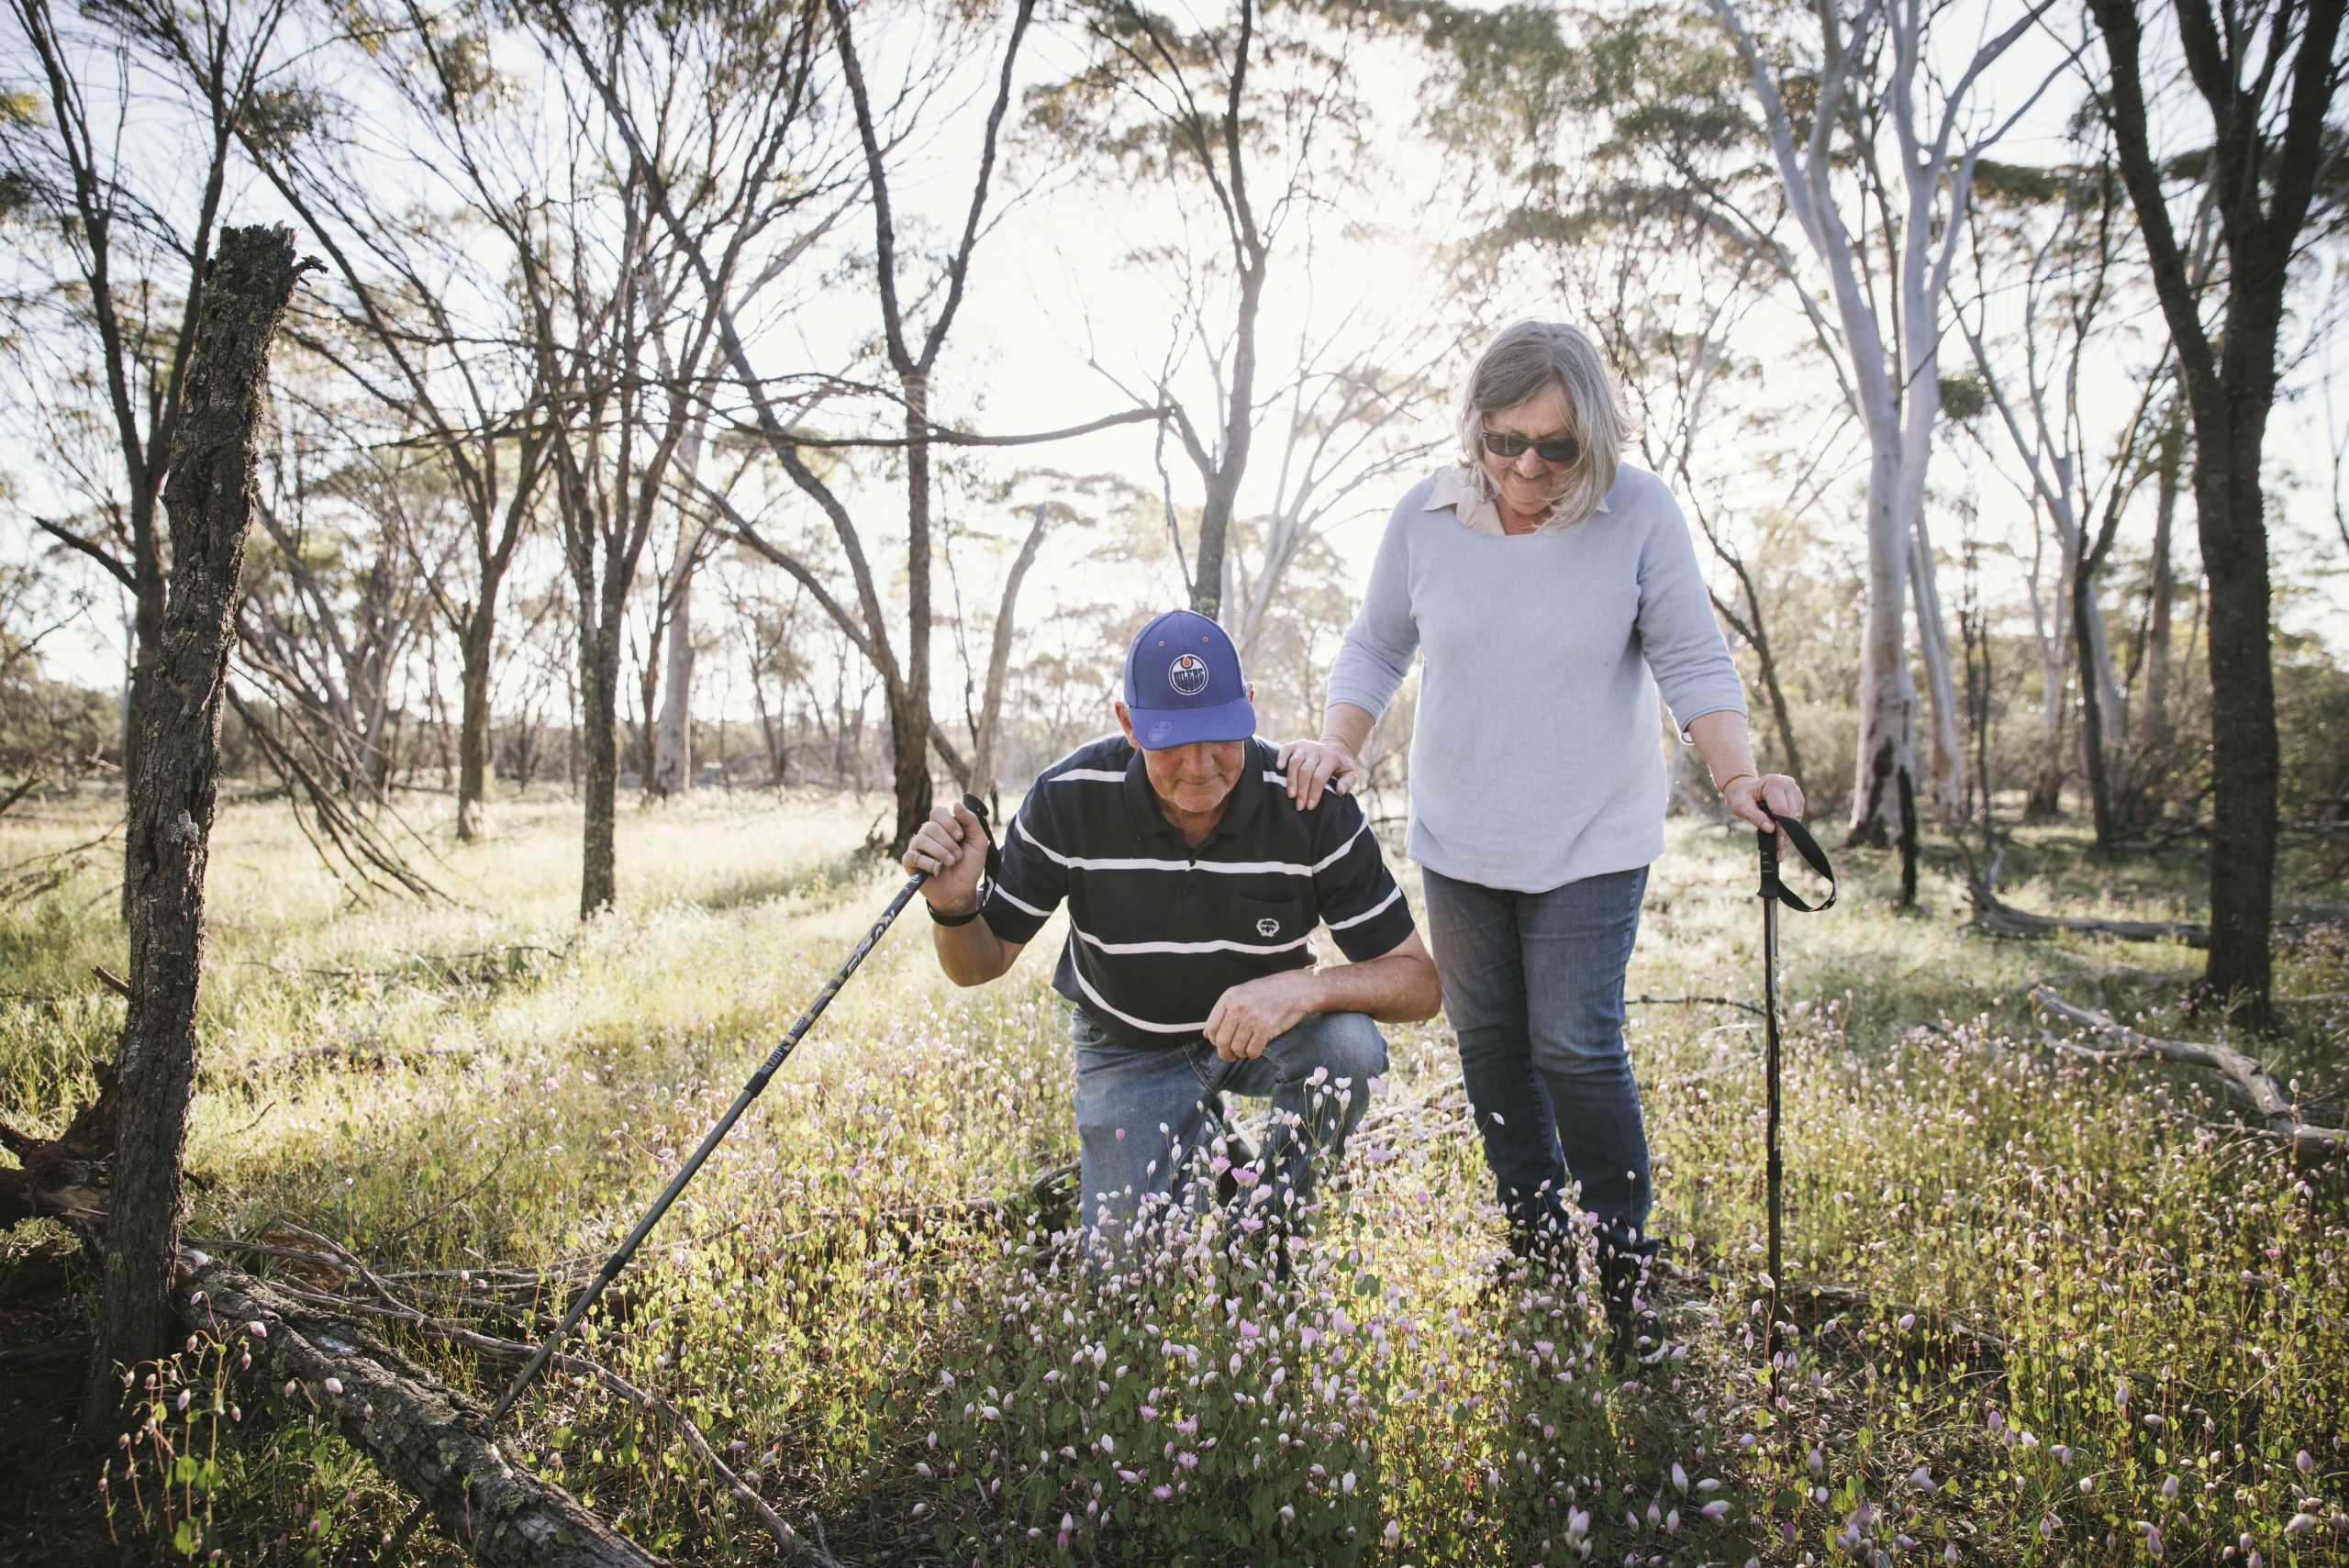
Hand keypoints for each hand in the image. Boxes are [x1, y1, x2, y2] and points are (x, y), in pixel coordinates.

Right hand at [902, 800, 987, 913]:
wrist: (961, 892)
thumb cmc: (969, 866)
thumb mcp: (978, 843)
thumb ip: (971, 822)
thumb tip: (956, 803)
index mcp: (943, 827)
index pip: (938, 811)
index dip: (949, 822)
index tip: (960, 836)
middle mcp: (927, 835)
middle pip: (930, 826)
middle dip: (948, 842)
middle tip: (958, 856)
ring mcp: (917, 848)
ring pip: (921, 839)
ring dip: (940, 852)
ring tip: (950, 863)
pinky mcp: (910, 863)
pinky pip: (913, 856)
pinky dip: (928, 863)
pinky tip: (937, 870)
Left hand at [1204, 970, 1321, 1061]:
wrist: (1293, 989)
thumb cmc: (1266, 993)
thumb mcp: (1241, 995)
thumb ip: (1223, 1013)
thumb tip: (1205, 1034)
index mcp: (1229, 997)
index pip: (1211, 1027)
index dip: (1214, 1040)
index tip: (1220, 1044)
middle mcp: (1238, 1007)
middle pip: (1222, 1041)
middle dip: (1225, 1053)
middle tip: (1230, 1056)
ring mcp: (1252, 1018)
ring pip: (1237, 1048)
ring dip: (1240, 1054)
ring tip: (1245, 1050)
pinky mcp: (1266, 1028)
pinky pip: (1252, 1051)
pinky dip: (1252, 1054)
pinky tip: (1256, 1048)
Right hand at [1275, 737, 1359, 809]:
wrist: (1335, 747)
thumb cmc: (1341, 766)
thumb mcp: (1350, 773)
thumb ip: (1348, 782)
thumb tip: (1340, 791)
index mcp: (1331, 757)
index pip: (1320, 776)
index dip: (1314, 792)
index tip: (1310, 806)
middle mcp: (1317, 749)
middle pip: (1306, 771)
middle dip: (1302, 790)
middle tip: (1299, 806)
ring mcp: (1306, 746)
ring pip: (1295, 762)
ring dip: (1291, 780)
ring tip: (1290, 795)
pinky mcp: (1296, 744)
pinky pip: (1286, 749)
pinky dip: (1281, 757)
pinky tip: (1279, 768)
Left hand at [1723, 773, 1805, 849]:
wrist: (1742, 787)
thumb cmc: (1740, 796)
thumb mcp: (1741, 806)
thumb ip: (1755, 817)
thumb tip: (1770, 829)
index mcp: (1774, 783)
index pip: (1782, 810)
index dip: (1781, 830)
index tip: (1778, 846)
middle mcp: (1787, 783)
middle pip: (1792, 814)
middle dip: (1786, 834)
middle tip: (1780, 852)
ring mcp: (1794, 789)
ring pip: (1797, 816)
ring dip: (1790, 833)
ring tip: (1781, 848)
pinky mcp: (1796, 796)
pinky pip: (1797, 814)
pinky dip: (1791, 827)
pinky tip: (1783, 838)